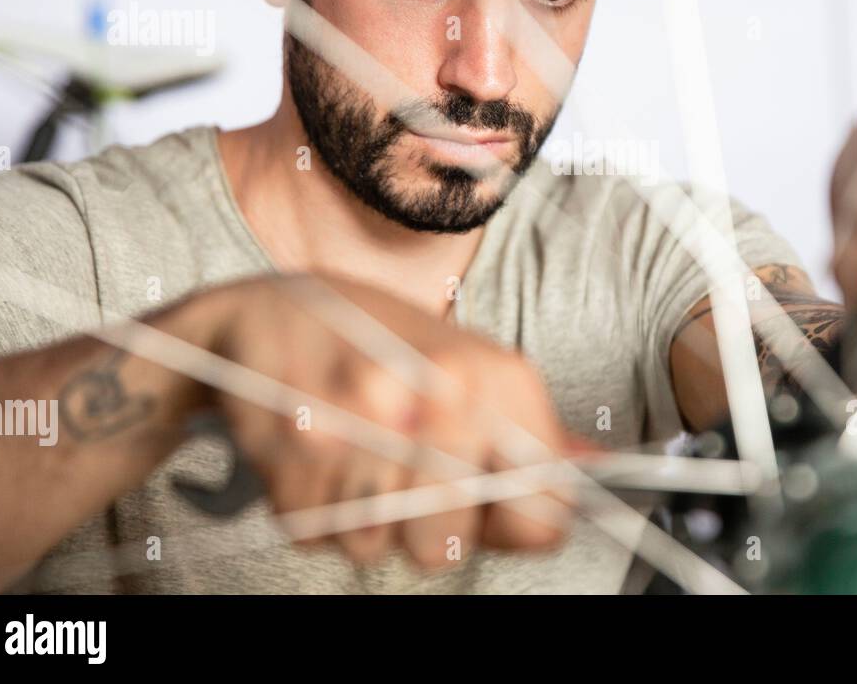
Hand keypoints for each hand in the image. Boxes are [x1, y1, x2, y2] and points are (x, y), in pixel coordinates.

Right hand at [160, 272, 575, 567]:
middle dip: (426, 521)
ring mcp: (356, 430)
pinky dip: (318, 508)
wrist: (265, 310)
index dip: (519, 519)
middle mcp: (430, 400)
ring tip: (358, 454)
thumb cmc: (374, 337)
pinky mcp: (290, 454)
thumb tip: (591, 472)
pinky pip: (320, 534)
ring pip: (379, 546)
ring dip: (366, 516)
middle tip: (405, 468)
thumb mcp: (464, 361)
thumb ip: (528, 426)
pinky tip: (320, 454)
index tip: (496, 503)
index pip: (540, 507)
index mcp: (487, 376)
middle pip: (446, 541)